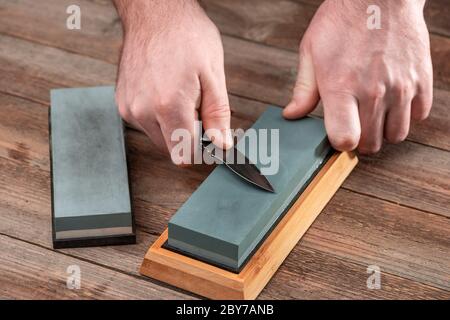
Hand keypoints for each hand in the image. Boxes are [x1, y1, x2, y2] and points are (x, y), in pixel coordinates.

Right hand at [114, 0, 232, 163]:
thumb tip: (221, 144)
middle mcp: (143, 111)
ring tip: (180, 95)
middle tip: (197, 108)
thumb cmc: (186, 36)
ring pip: (158, 138)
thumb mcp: (213, 75)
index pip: (184, 155)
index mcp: (168, 106)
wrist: (154, 13)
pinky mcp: (122, 102)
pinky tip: (165, 92)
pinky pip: (145, 124)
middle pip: (171, 150)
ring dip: (173, 127)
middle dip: (188, 136)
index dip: (201, 150)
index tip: (210, 137)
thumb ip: (218, 115)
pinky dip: (159, 117)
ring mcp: (129, 107)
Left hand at [283, 0, 432, 153]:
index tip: (338, 133)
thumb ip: (303, 90)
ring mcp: (401, 87)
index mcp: (341, 87)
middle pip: (371, 144)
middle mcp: (373, 91)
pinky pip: (419, 115)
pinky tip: (393, 100)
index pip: (345, 139)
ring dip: (384, 130)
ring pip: (396, 135)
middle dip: (361, 140)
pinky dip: (407, 114)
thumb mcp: (311, 53)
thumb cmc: (342, 22)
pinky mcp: (421, 80)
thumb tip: (292, 115)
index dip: (340, 142)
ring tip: (374, 113)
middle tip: (355, 123)